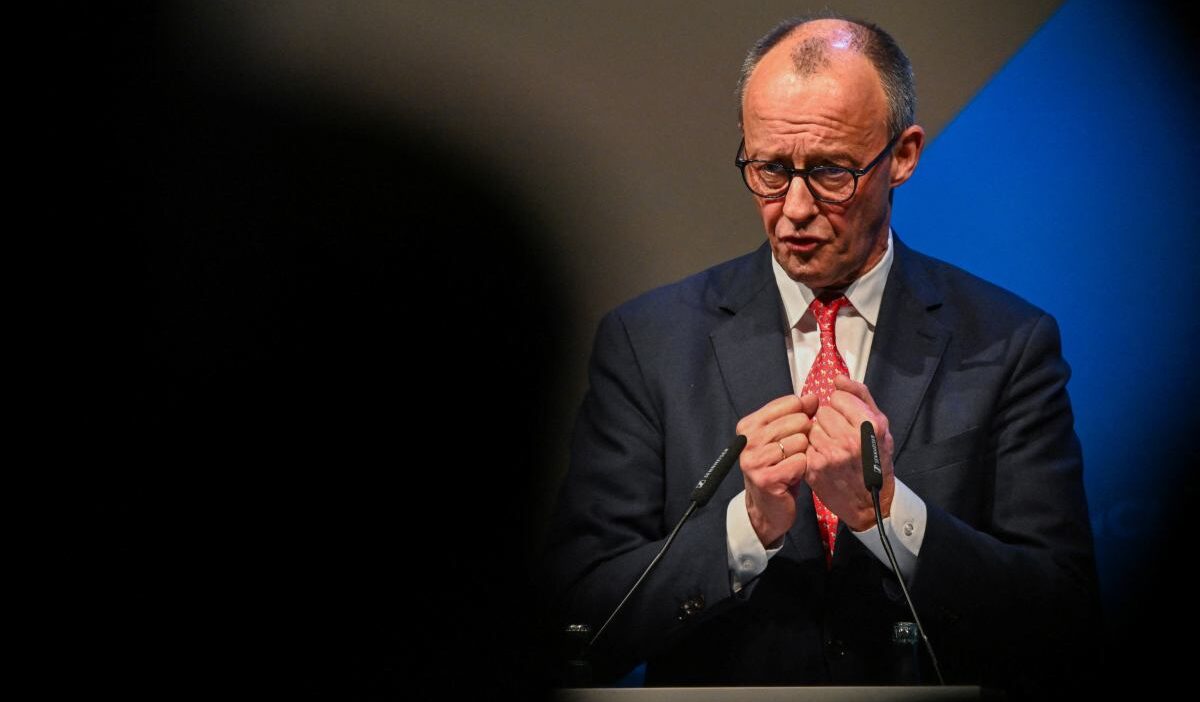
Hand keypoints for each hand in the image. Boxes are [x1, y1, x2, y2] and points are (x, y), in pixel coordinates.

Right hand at [736, 393, 819, 546]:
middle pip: (797, 421)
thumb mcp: (784, 436)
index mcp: (749, 425)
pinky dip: (803, 468)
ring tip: (792, 464)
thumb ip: (797, 414)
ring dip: (803, 454)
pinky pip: (800, 462)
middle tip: (794, 452)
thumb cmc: (778, 467)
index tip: (799, 428)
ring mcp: (754, 460)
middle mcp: (748, 440)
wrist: (768, 506)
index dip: (803, 414)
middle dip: (804, 436)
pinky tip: (793, 475)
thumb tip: (813, 397)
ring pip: (800, 441)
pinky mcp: (765, 478)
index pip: (789, 403)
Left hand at [805, 375, 894, 530]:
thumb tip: (838, 378)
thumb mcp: (881, 425)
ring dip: (819, 435)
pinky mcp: (814, 468)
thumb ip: (860, 396)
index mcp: (868, 425)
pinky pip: (805, 445)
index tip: (848, 419)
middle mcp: (849, 439)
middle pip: (822, 411)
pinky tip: (824, 458)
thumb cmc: (877, 460)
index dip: (841, 407)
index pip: (837, 397)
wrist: (870, 502)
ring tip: (833, 447)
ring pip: (811, 427)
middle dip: (829, 420)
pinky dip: (812, 449)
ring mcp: (830, 455)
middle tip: (840, 435)